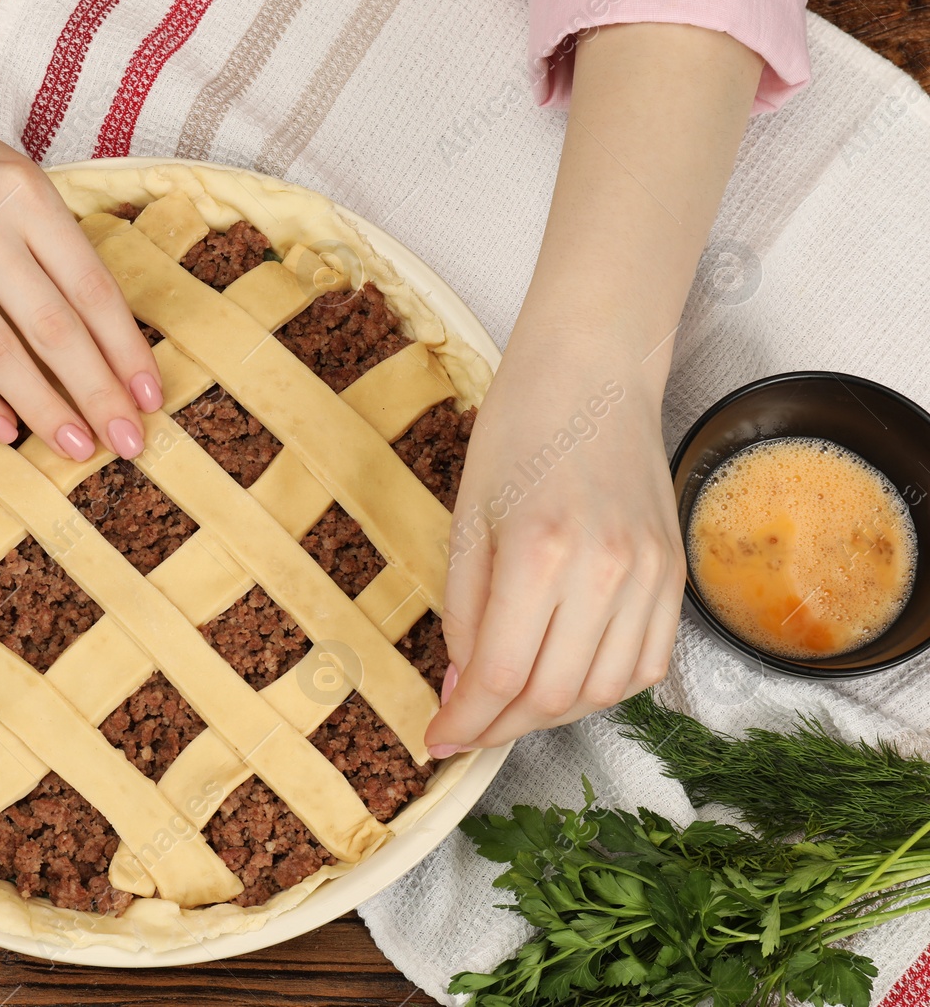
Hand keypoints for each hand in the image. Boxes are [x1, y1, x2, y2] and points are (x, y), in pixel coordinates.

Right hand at [0, 67, 161, 461]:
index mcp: (26, 192)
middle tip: (127, 442)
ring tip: (76, 448)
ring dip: (43, 408)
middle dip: (98, 393)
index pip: (92, 287)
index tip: (151, 398)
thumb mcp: (10, 177)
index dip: (126, 350)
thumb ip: (50, 241)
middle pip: (53, 327)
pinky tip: (4, 431)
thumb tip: (104, 334)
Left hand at [423, 332, 684, 755]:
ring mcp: (651, 575)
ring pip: (605, 692)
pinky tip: (564, 678)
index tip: (439, 742)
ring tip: (511, 704)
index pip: (501, 674)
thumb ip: (462, 613)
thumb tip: (462, 691)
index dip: (467, 722)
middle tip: (468, 728)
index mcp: (540, 551)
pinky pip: (648, 665)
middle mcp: (606, 571)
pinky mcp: (675, 576)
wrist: (591, 374)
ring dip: (552, 713)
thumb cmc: (517, 435)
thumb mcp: (466, 521)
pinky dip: (604, 689)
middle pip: (554, 695)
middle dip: (503, 727)